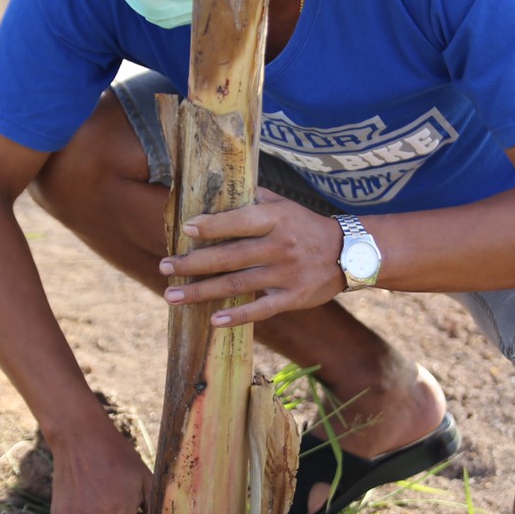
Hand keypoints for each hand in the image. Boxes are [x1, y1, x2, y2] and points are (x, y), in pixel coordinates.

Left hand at [158, 189, 345, 326]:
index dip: (212, 225)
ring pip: (237, 285)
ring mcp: (287, 275)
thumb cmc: (305, 225)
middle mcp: (280, 246)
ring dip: (202, 292)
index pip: (239, 221)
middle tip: (164, 267)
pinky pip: (261, 310)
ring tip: (172, 296)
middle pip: (229, 257)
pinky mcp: (294, 298)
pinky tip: (214, 321)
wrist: (349, 253)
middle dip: (193, 263)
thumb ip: (251, 199)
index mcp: (276, 219)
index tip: (185, 228)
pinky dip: (237, 316)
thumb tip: (213, 193)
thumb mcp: (283, 205)